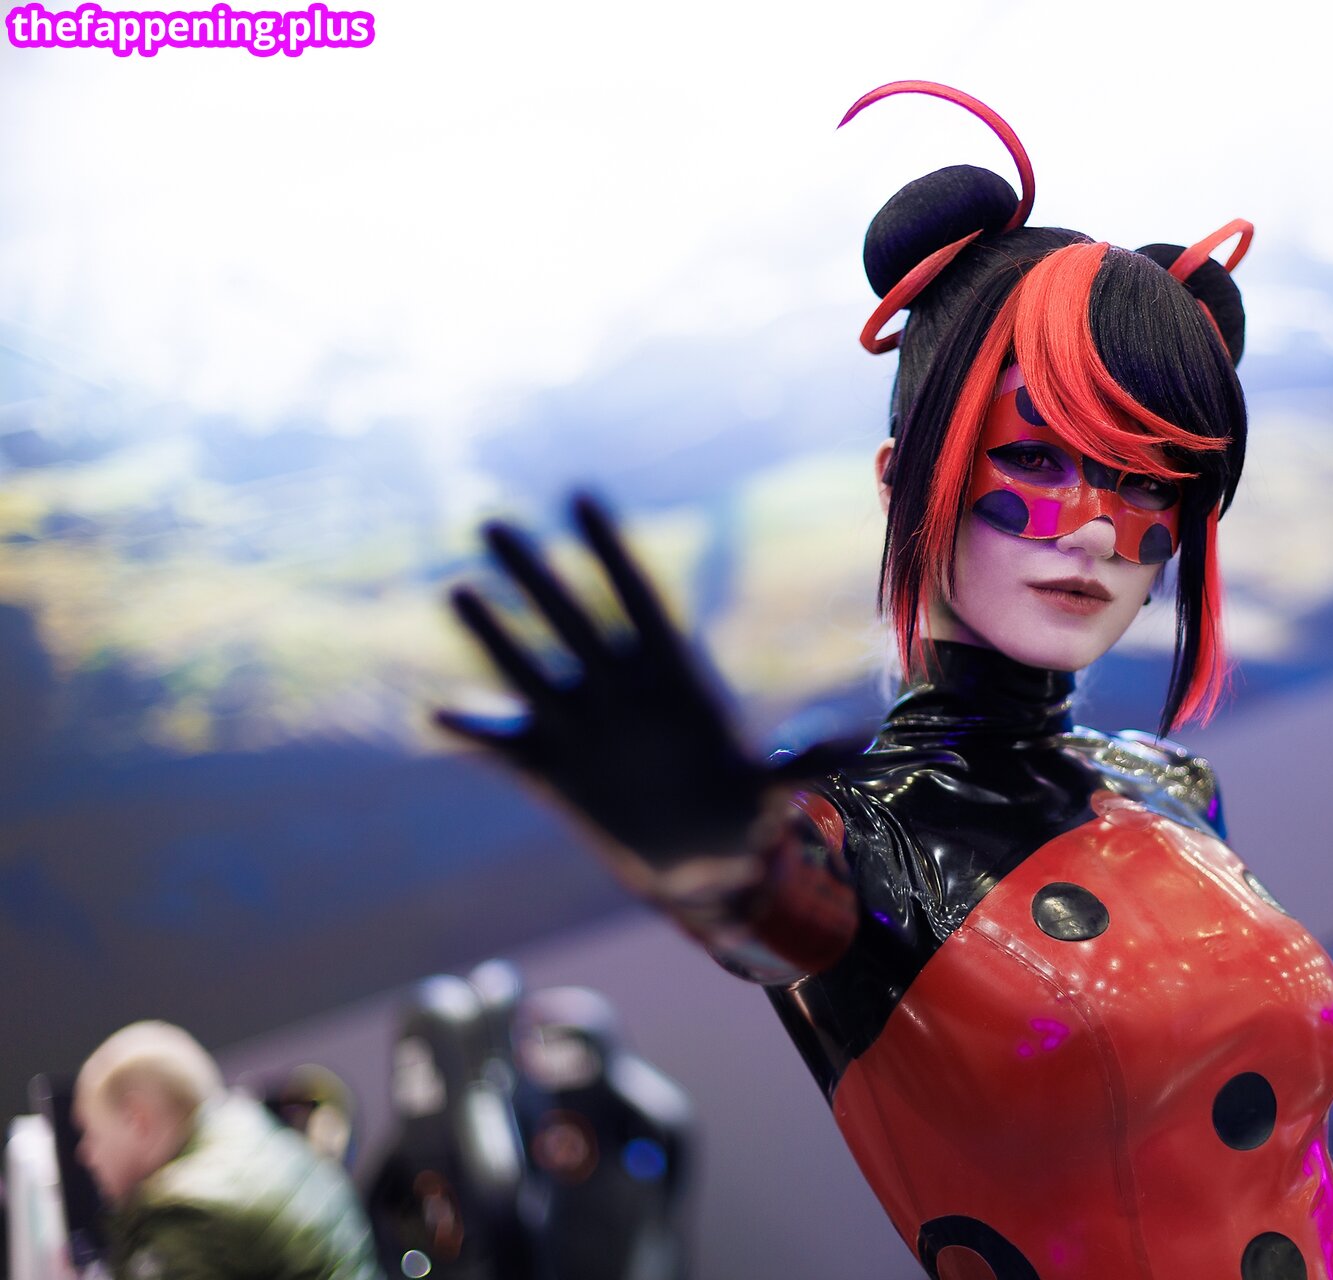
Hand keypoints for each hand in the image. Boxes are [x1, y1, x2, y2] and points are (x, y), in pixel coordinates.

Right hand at [438, 493, 851, 872]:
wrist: (702, 860)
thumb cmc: (743, 807)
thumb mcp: (771, 787)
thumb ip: (801, 760)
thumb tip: (857, 743)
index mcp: (673, 672)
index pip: (638, 596)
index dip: (610, 550)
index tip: (581, 496)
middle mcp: (619, 687)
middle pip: (572, 617)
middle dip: (534, 573)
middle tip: (492, 522)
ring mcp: (580, 723)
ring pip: (528, 668)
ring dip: (493, 634)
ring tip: (458, 590)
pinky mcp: (550, 768)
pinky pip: (504, 744)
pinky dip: (474, 732)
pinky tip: (437, 715)